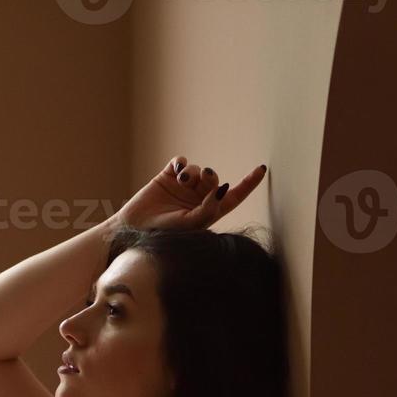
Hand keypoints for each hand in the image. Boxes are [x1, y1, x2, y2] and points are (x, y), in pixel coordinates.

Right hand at [112, 155, 267, 230]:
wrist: (134, 229)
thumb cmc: (163, 234)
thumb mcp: (191, 224)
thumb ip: (210, 209)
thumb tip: (224, 188)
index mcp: (208, 211)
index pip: (234, 195)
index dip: (248, 183)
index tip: (262, 169)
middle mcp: (197, 197)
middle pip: (213, 178)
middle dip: (210, 176)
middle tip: (202, 180)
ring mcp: (182, 186)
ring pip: (197, 169)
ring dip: (192, 172)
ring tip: (182, 180)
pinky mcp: (167, 177)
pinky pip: (181, 162)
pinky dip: (181, 164)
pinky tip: (176, 171)